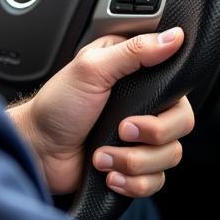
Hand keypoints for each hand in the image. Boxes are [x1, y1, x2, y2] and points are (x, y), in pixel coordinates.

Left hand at [8, 28, 194, 196]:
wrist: (37, 151)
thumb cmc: (56, 107)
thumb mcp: (91, 68)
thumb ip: (135, 51)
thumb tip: (174, 37)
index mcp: (139, 75)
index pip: (179, 85)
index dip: (168, 98)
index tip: (144, 101)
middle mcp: (145, 106)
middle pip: (182, 123)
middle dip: (151, 134)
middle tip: (121, 130)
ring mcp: (141, 139)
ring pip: (170, 155)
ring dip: (133, 161)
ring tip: (102, 156)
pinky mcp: (135, 167)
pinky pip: (156, 181)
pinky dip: (132, 182)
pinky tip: (109, 174)